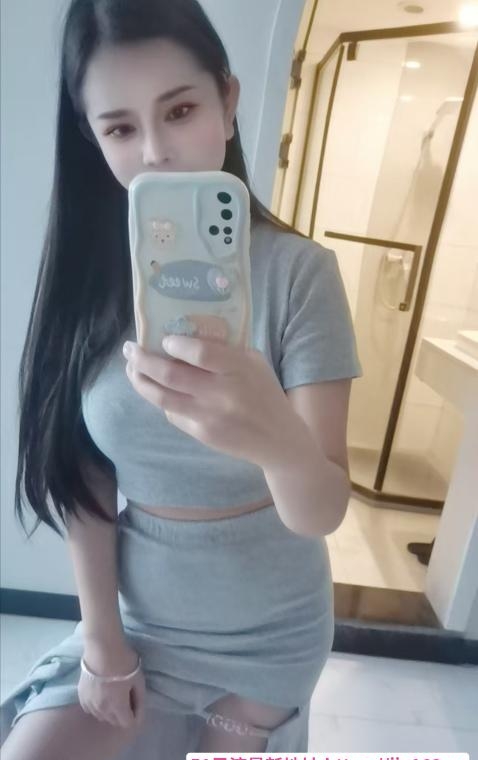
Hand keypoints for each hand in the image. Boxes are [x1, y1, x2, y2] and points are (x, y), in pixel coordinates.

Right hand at [78, 641, 145, 728]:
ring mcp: (89, 703)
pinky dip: (98, 705)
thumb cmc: (124, 662)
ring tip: (114, 693)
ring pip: (102, 716)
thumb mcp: (139, 680)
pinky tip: (102, 692)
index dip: (136, 715)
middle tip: (126, 696)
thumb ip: (140, 700)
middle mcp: (102, 710)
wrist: (102, 647)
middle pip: (115, 721)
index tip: (136, 702)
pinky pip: (91, 708)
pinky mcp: (81, 695)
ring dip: (110, 710)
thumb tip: (138, 714)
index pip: (128, 724)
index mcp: (117, 707)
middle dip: (123, 714)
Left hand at [123, 335, 297, 468]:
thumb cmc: (265, 392)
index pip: (199, 353)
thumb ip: (225, 350)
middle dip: (143, 359)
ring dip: (140, 381)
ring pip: (162, 397)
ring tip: (131, 368)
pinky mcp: (202, 434)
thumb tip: (184, 334)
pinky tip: (156, 388)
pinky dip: (160, 398)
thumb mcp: (254, 363)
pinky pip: (172, 413)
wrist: (278, 439)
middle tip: (130, 348)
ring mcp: (209, 417)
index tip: (164, 339)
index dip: (175, 344)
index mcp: (238, 369)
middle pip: (171, 375)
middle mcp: (222, 394)